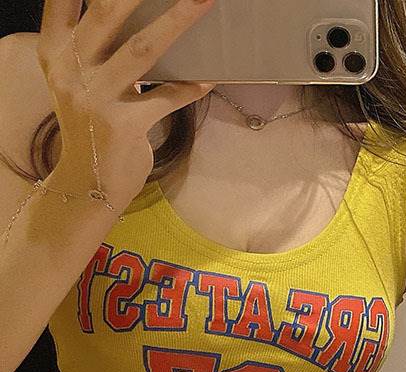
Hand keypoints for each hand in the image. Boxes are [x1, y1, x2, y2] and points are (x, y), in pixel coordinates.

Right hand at [38, 0, 218, 203]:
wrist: (88, 182)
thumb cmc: (92, 125)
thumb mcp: (81, 81)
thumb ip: (97, 49)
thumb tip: (142, 16)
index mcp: (56, 51)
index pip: (63, 1)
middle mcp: (71, 69)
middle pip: (109, 14)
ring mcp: (96, 98)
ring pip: (142, 50)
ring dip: (177, 22)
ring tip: (203, 2)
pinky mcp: (123, 125)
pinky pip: (166, 98)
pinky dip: (189, 88)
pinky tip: (209, 77)